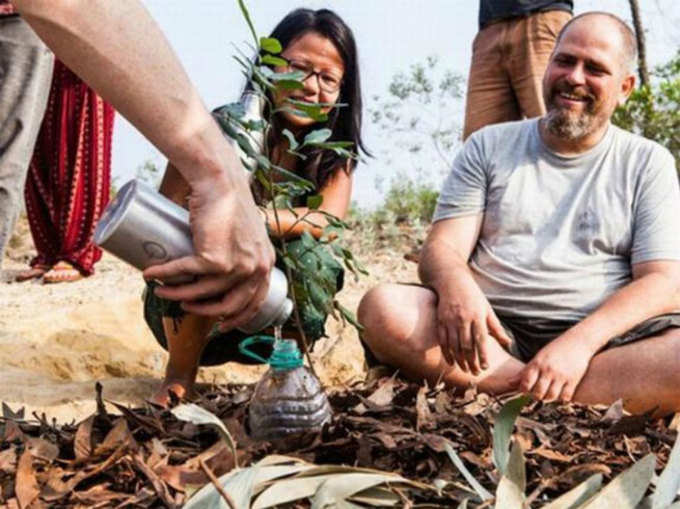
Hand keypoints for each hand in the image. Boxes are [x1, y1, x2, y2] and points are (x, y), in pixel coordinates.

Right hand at [143, 176, 274, 327]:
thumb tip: (215, 272)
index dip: (238, 317)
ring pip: (203, 293)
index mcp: (265, 263)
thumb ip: (239, 252)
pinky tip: (152, 275)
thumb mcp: (245, 235)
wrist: (221, 181)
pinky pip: (186, 274)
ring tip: (163, 291)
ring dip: (178, 296)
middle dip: (204, 311)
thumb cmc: (228, 202)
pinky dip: (165, 276)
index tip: (222, 323)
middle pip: (229, 305)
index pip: (255, 302)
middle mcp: (256, 268)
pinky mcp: (216, 260)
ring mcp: (237, 266)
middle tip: (186, 307)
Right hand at [436, 283, 512, 374]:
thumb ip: (496, 327)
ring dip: (460, 360)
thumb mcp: (487, 309)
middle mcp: (463, 319)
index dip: (483, 355)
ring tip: (465, 370)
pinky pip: (443, 340)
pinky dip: (446, 353)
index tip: (486, 367)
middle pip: (467, 345)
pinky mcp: (440, 320)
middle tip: (476, 373)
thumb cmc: (472, 295)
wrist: (451, 280)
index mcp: (477, 316)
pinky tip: (451, 362)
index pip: (481, 340)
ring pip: (454, 345)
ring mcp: (450, 320)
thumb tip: (508, 343)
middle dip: (472, 362)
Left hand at [519, 338, 593, 402]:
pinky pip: (565, 397)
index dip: (524, 390)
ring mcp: (561, 376)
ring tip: (548, 393)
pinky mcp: (574, 380)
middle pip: (538, 393)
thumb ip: (524, 371)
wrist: (578, 341)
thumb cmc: (555, 350)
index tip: (526, 389)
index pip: (525, 384)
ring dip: (548, 398)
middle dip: (536, 396)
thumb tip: (508, 383)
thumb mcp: (538, 358)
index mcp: (537, 363)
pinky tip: (560, 394)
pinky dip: (561, 399)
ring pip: (551, 396)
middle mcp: (548, 370)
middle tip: (537, 393)